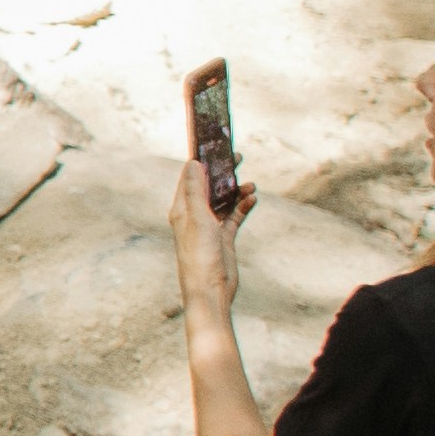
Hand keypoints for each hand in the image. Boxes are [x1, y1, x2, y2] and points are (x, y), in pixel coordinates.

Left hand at [168, 154, 244, 311]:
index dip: (201, 161)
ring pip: (224, 201)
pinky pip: (234, 216)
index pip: (190, 179)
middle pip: (209, 187)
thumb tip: (193, 163)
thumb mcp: (197, 218)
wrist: (211, 289)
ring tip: (251, 184)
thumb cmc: (199, 255)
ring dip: (237, 190)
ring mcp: (210, 227)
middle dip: (223, 172)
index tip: (214, 145)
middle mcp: (194, 216)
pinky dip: (243, 206)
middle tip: (238, 157)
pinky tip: (253, 198)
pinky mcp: (224, 238)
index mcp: (181, 210)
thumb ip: (196, 191)